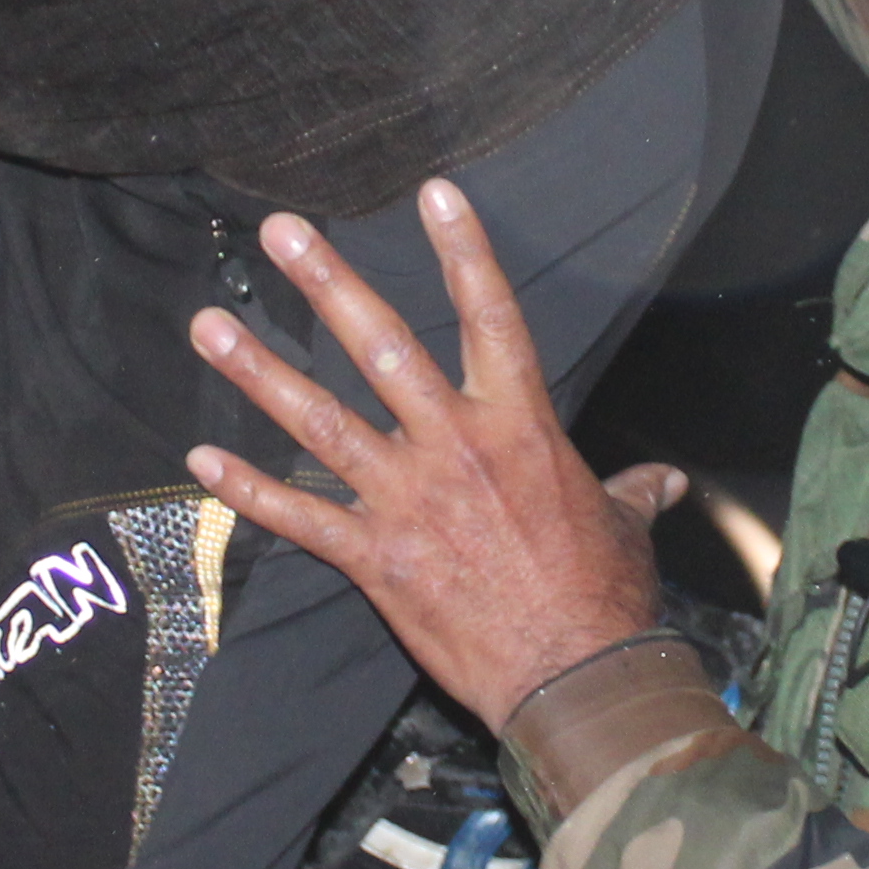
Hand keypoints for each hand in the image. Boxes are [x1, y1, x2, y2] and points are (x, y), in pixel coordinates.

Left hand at [181, 180, 682, 729]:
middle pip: (383, 347)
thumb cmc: (607, 598)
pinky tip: (201, 459)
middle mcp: (457, 447)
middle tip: (280, 232)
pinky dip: (247, 489)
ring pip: (321, 419)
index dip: (463, 249)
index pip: (490, 314)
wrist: (576, 676)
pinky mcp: (377, 559)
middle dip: (326, 283)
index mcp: (520, 425)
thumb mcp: (625, 525)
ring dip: (258, 370)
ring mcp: (409, 500)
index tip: (433, 193)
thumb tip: (666, 483)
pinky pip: (299, 516)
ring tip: (209, 325)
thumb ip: (632, 492)